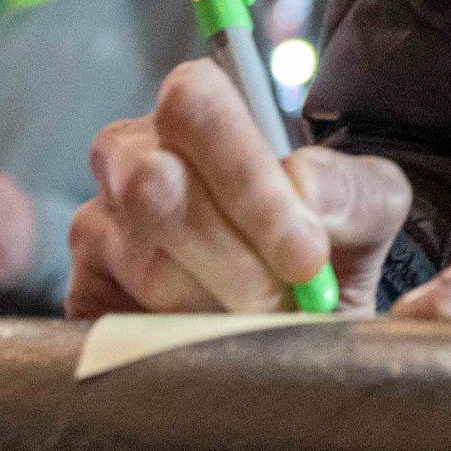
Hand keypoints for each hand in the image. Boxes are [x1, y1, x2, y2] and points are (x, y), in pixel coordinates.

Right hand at [70, 60, 411, 313]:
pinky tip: (219, 345)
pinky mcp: (82, 302)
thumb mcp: (368, 212)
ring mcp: (97, 229)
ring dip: (223, 310)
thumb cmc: (329, 250)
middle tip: (291, 303)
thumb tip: (302, 184)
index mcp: (197, 112)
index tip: (305, 253)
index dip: (247, 178)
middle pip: (155, 185)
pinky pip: (123, 327)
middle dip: (237, 257)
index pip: (193, 103)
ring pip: (149, 268)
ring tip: (265, 324)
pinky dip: (186, 347)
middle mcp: (131, 158)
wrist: (302, 329)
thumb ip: (355, 190)